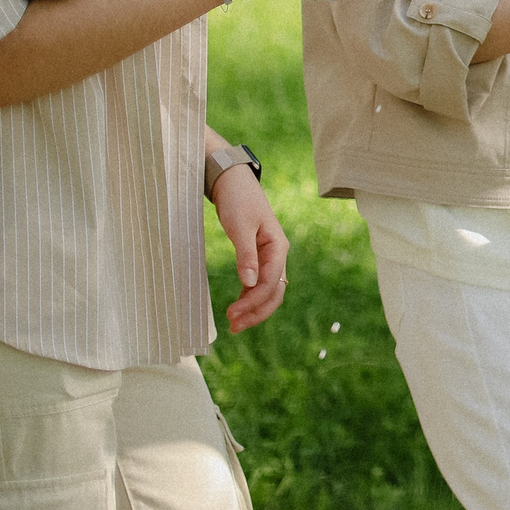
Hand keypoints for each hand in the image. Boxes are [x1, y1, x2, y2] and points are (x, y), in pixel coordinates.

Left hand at [208, 161, 287, 332]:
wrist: (234, 182)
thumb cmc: (238, 201)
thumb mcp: (240, 227)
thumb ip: (246, 255)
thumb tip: (249, 283)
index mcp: (278, 246)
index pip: (271, 283)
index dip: (253, 302)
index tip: (231, 315)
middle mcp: (277, 254)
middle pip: (275, 292)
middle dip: (257, 311)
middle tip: (233, 327)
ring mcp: (269, 256)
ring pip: (269, 290)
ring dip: (254, 308)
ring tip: (234, 323)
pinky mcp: (258, 256)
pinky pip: (259, 283)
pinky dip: (250, 297)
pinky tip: (238, 306)